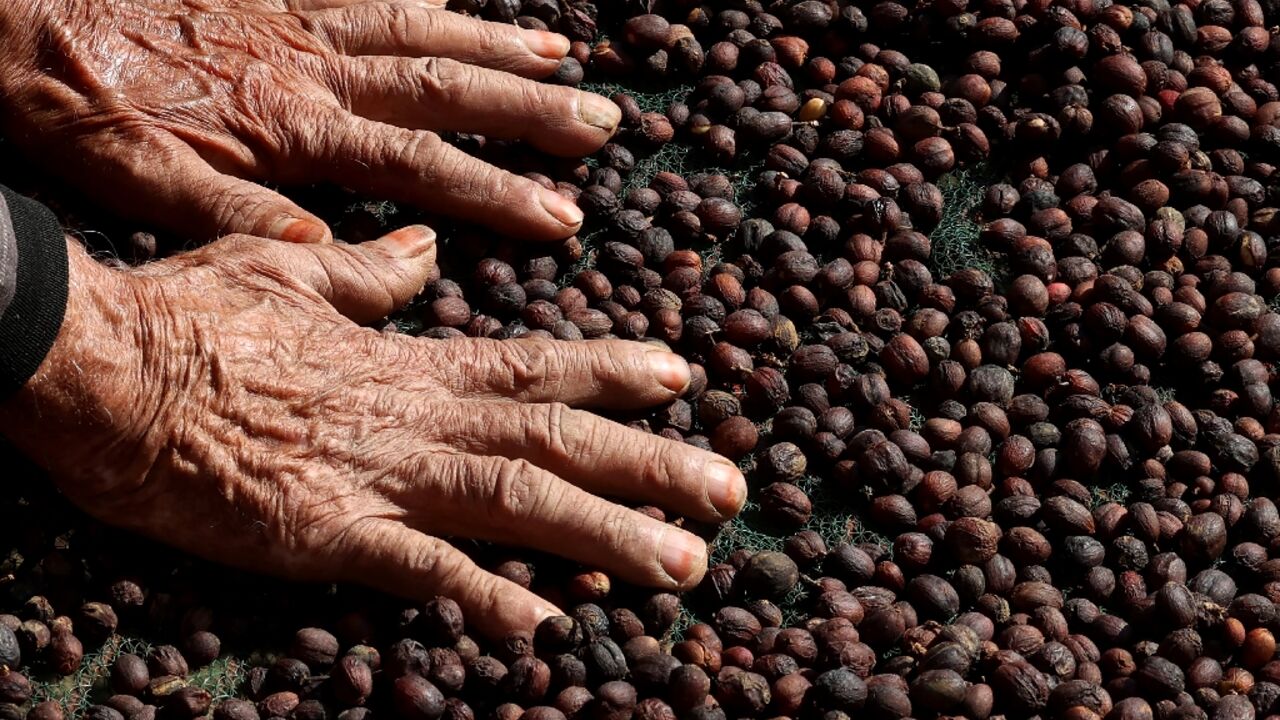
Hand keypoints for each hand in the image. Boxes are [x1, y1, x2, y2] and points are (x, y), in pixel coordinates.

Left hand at [0, 0, 614, 242]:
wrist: (20, 16)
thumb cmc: (83, 111)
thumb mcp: (147, 188)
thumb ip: (243, 222)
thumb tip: (330, 254)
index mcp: (292, 127)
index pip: (416, 164)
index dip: (495, 191)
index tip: (562, 215)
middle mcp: (313, 67)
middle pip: (440, 87)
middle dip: (527, 110)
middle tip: (598, 126)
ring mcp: (300, 19)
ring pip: (419, 29)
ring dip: (495, 49)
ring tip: (563, 61)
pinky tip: (463, 2)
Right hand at [0, 230, 745, 636]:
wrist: (102, 367)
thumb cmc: (187, 317)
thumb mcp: (287, 272)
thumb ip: (369, 275)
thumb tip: (421, 251)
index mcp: (407, 364)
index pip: (534, 364)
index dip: (614, 370)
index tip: (682, 376)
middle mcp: (414, 419)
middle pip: (556, 438)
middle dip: (652, 466)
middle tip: (731, 492)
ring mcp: (379, 478)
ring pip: (518, 501)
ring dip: (607, 536)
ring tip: (683, 566)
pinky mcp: (328, 535)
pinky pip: (424, 571)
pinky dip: (486, 597)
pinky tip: (545, 629)